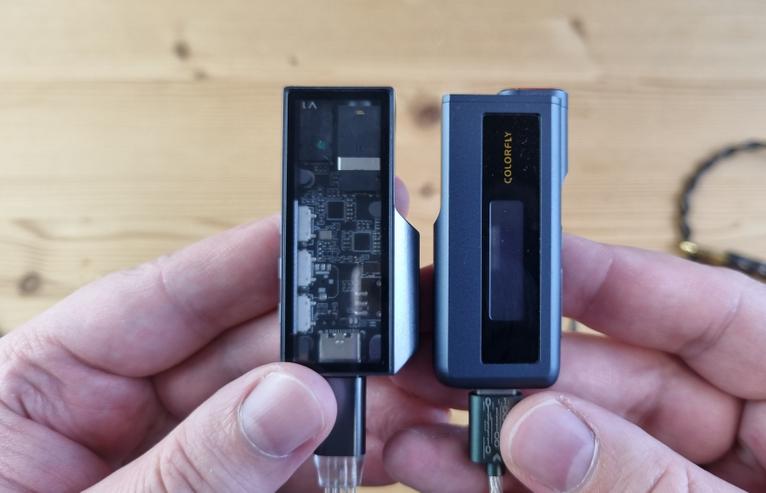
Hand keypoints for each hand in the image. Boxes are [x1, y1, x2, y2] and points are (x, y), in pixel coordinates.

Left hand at [0, 180, 446, 491]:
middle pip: (248, 347)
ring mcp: (184, 457)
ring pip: (289, 406)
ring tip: (429, 396)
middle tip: (409, 327)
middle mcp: (123, 410)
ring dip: (364, 400)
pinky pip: (300, 466)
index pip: (167, 296)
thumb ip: (188, 471)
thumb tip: (287, 399)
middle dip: (335, 337)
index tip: (335, 232)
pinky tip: (406, 446)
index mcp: (51, 381)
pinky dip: (358, 459)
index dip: (257, 258)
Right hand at [385, 235, 765, 491]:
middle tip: (443, 352)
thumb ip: (660, 486)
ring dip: (489, 424)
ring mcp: (685, 481)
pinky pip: (557, 491)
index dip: (617, 280)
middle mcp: (754, 434)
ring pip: (573, 434)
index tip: (534, 260)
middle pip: (620, 372)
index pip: (716, 313)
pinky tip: (437, 462)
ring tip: (413, 407)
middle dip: (523, 367)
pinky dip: (494, 481)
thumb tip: (549, 430)